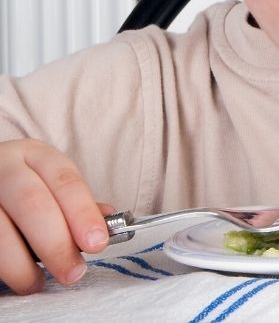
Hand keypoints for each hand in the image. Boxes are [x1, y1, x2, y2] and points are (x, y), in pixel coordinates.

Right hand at [0, 139, 110, 294]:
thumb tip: (107, 222)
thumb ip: (74, 203)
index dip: (83, 213)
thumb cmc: (23, 187)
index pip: (65, 181)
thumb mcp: (48, 183)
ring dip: (21, 264)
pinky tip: (14, 277)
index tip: (97, 243)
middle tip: (72, 273)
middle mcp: (5, 167)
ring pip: (0, 230)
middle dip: (56, 243)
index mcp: (35, 155)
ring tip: (36, 283)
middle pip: (33, 203)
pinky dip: (2, 266)